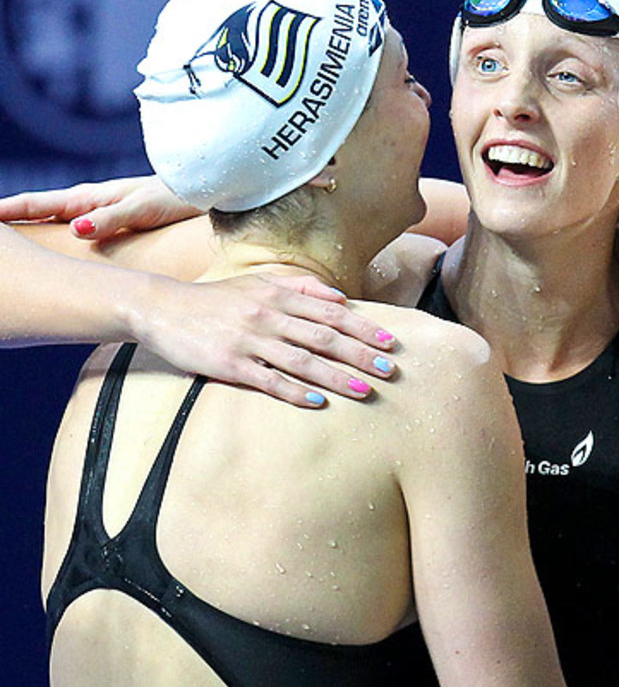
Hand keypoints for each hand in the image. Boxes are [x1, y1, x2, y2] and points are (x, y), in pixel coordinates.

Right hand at [0, 175, 195, 239]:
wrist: (200, 194)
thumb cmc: (173, 198)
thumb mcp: (139, 209)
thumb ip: (110, 218)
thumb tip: (76, 228)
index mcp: (88, 198)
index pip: (37, 204)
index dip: (8, 211)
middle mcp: (89, 205)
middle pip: (40, 215)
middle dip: (13, 224)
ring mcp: (100, 215)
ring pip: (57, 225)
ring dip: (35, 234)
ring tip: (14, 250)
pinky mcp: (114, 226)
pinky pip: (77, 235)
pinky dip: (59, 241)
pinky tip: (58, 257)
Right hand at [138, 274, 397, 405]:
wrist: (161, 308)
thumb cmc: (217, 299)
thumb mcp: (259, 283)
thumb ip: (303, 288)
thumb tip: (343, 298)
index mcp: (278, 295)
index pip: (330, 312)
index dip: (362, 328)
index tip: (388, 343)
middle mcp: (267, 315)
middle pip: (323, 337)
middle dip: (359, 355)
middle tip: (388, 370)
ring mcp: (248, 340)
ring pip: (302, 361)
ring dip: (336, 377)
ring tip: (364, 390)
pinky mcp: (229, 364)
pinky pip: (268, 381)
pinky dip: (294, 392)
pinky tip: (318, 402)